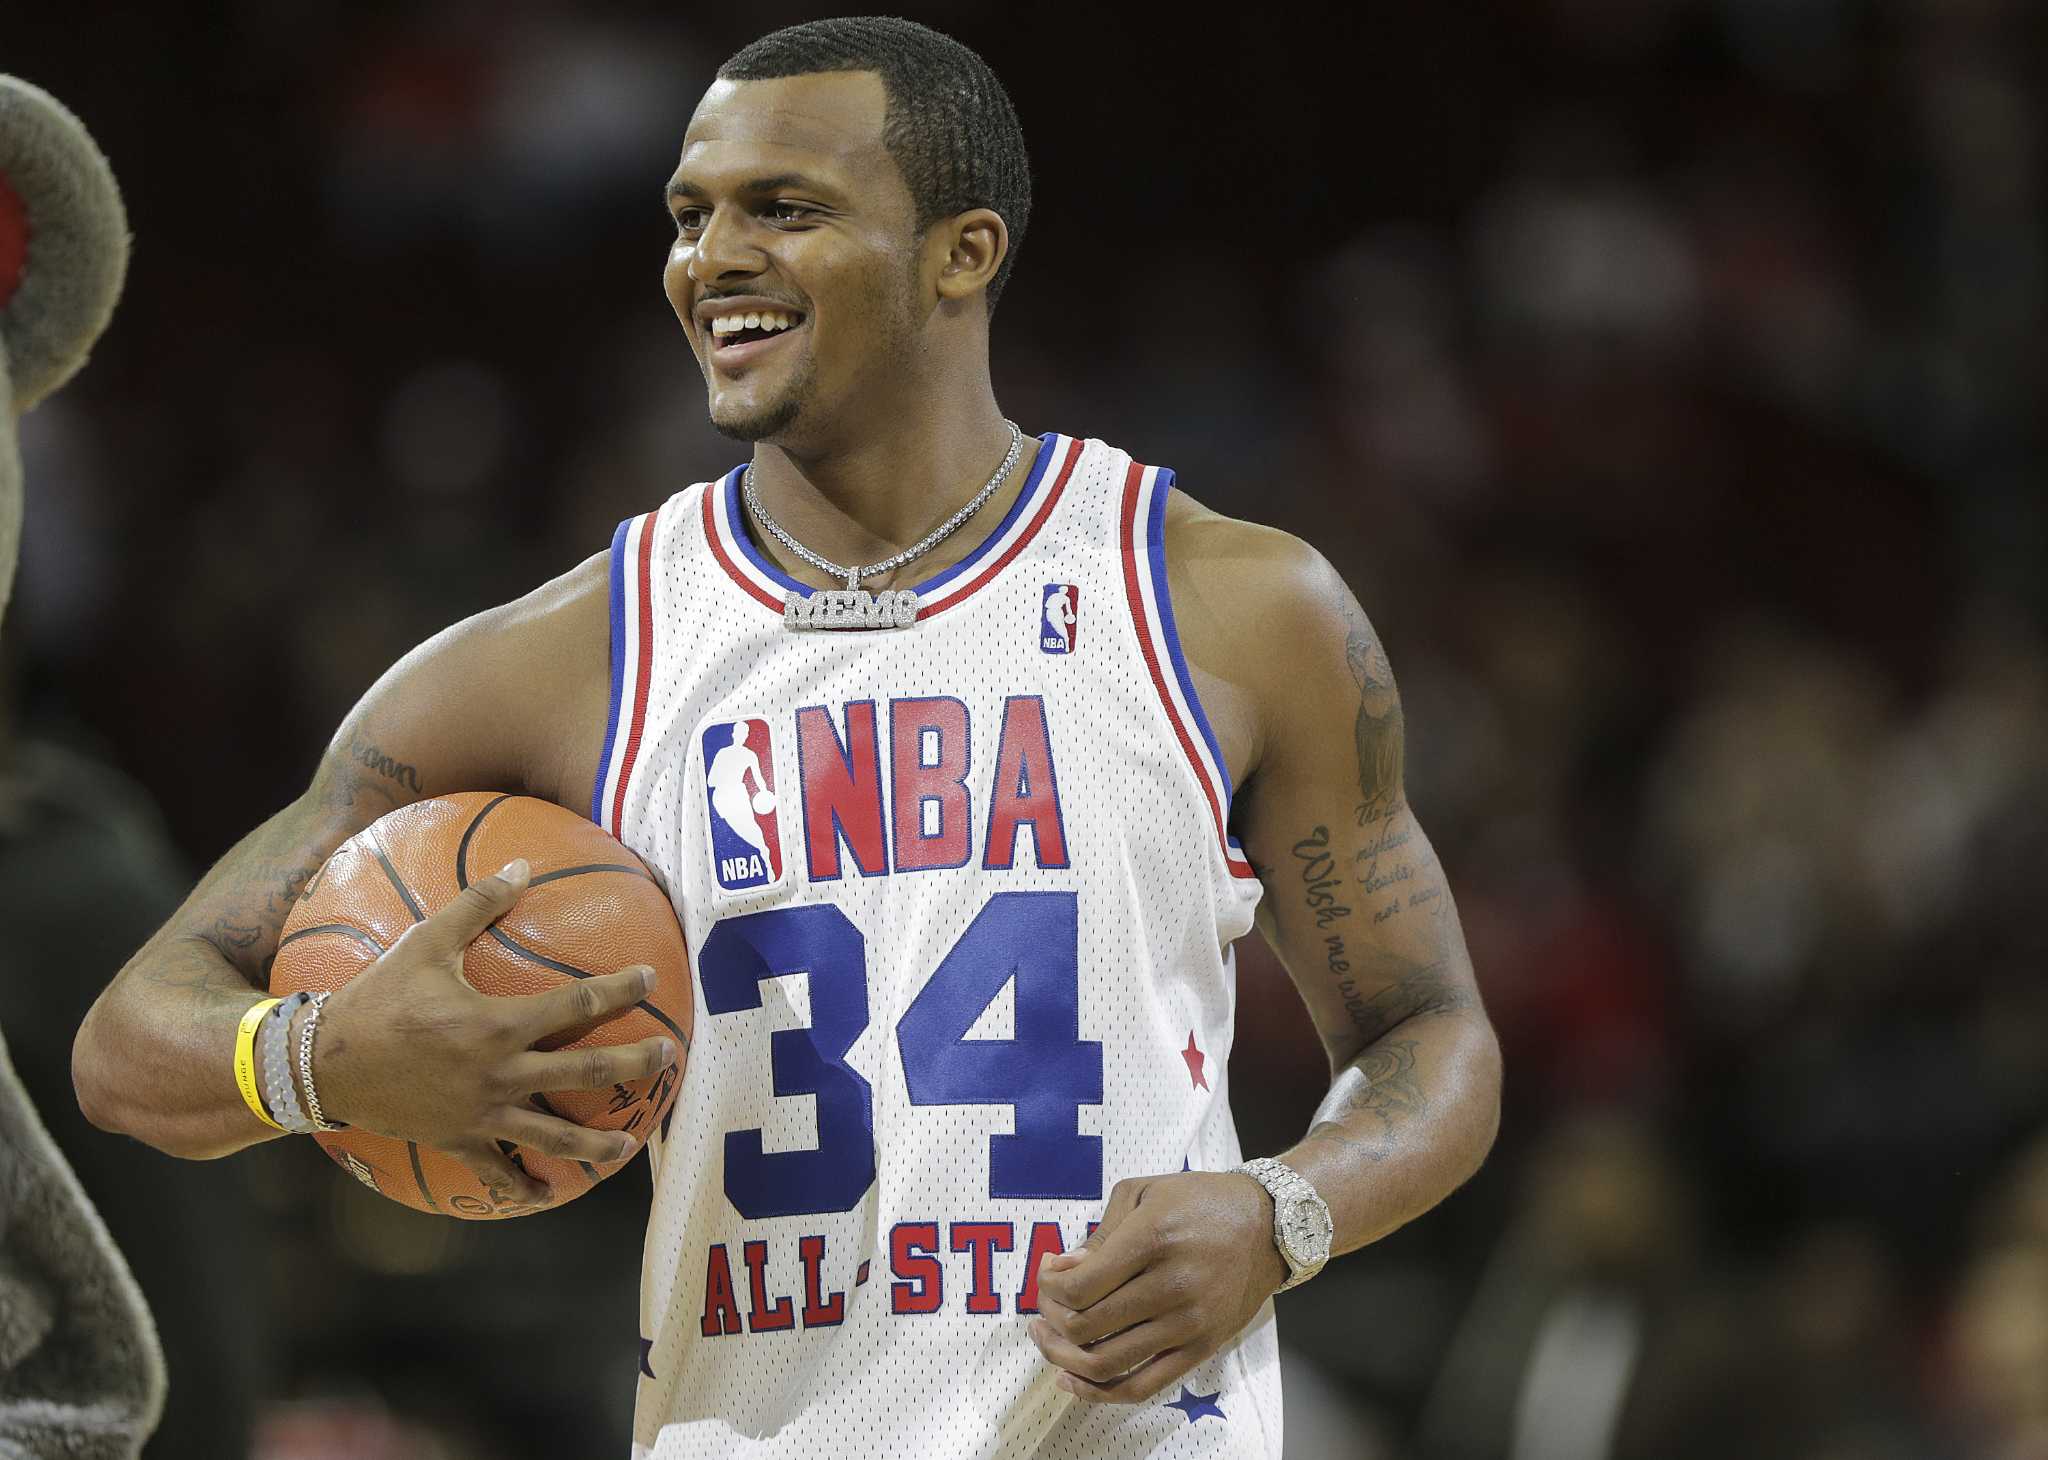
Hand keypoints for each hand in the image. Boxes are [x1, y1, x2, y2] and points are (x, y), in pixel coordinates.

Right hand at [311, 858, 676, 1210]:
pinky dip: (523, 1187)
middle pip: (585, 1073)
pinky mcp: (459, 1140)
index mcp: (497, 1025)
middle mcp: (499, 1074)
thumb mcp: (424, 942)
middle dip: (633, 1065)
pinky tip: (546, 1197)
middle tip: (668, 1058)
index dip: (619, 991)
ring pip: (552, 1136)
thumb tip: (521, 864)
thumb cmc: (376, 998)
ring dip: (594, 1145)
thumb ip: (477, 903)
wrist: (320, 1063)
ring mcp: (482, 1114)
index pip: (576, 1006)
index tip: (649, 980)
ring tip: (627, 1149)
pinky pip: (498, 1171)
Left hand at [1030, 1171, 1288, 1403]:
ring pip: (1104, 1363)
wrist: (1270, 1225)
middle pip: (1086, 1326)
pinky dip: (1098, 1393)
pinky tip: (1071, 1380)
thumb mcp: (1144, 1192)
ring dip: (1062, 1356)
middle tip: (1046, 1303)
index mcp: (1153, 1239)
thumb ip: (1100, 1232)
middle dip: (1051, 1317)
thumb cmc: (1201, 1201)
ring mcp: (1188, 1324)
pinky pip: (1140, 1387)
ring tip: (1049, 1338)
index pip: (1081, 1286)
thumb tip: (1063, 1269)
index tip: (1048, 1273)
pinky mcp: (1200, 1349)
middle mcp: (1172, 1286)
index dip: (1049, 1286)